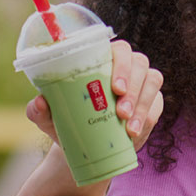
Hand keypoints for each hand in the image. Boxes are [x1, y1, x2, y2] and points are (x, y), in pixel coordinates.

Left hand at [26, 39, 164, 149]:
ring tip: (127, 126)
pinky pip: (157, 104)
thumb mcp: (48, 119)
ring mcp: (142, 83)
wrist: (85, 146)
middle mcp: (126, 67)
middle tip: (121, 110)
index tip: (115, 88)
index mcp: (102, 60)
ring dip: (142, 102)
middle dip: (133, 85)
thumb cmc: (66, 123)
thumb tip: (40, 102)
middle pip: (139, 63)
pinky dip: (148, 116)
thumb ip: (38, 110)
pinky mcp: (154, 102)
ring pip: (152, 81)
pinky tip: (134, 132)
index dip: (121, 64)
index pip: (118, 49)